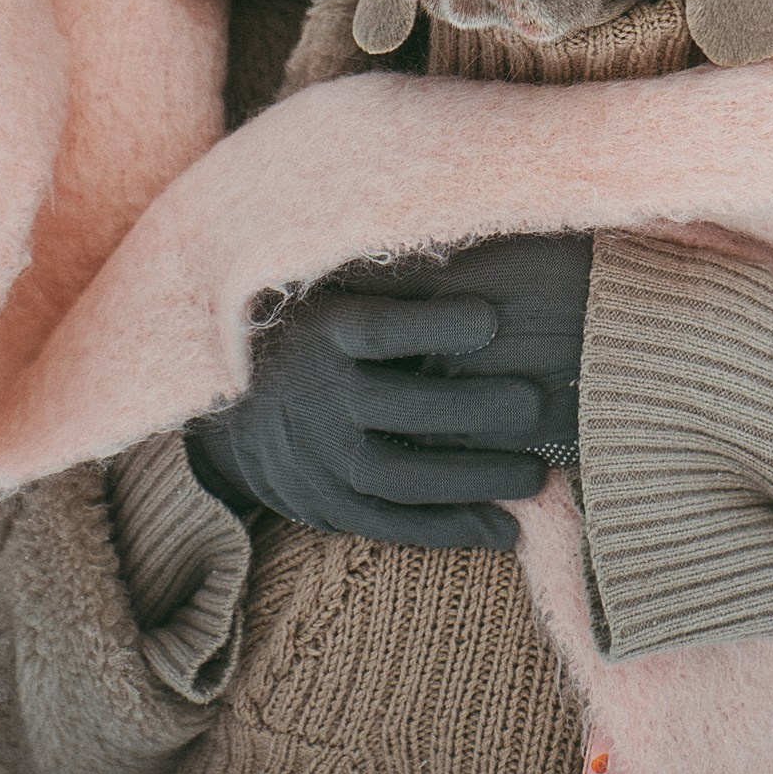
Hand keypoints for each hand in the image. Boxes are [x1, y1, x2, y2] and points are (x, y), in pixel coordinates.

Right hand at [187, 234, 590, 549]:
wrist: (234, 406)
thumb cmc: (316, 327)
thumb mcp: (338, 288)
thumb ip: (396, 278)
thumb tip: (474, 243)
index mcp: (323, 331)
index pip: (379, 330)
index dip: (433, 325)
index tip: (491, 316)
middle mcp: (319, 397)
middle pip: (400, 407)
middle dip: (472, 408)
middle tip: (535, 403)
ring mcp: (321, 459)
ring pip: (402, 478)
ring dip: (474, 479)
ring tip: (538, 474)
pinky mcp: (329, 507)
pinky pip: (393, 526)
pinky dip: (452, 530)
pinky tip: (508, 529)